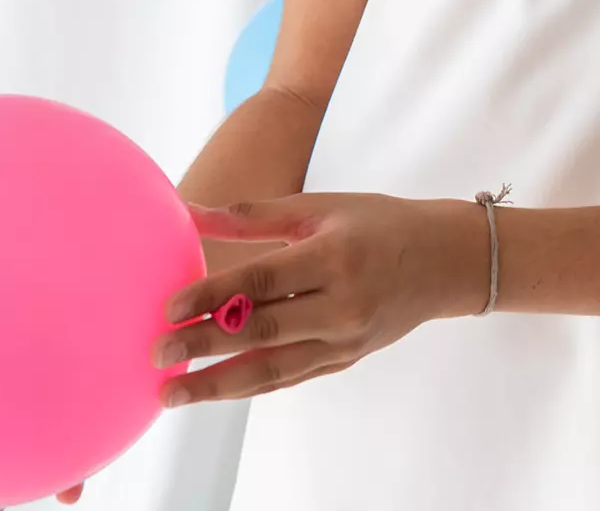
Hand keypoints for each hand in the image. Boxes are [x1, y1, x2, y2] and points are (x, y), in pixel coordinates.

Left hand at [152, 192, 480, 404]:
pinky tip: (216, 390)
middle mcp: (341, 305)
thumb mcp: (321, 206)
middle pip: (261, 332)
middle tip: (156, 355)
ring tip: (172, 392)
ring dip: (218, 385)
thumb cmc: (377, 222)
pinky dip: (251, 385)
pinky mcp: (346, 360)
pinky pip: (291, 377)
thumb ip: (254, 215)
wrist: (443, 260)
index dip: (213, 296)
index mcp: (333, 256)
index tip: (170, 309)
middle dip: (203, 347)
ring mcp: (345, 340)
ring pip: (272, 369)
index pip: (263, 282)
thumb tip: (191, 211)